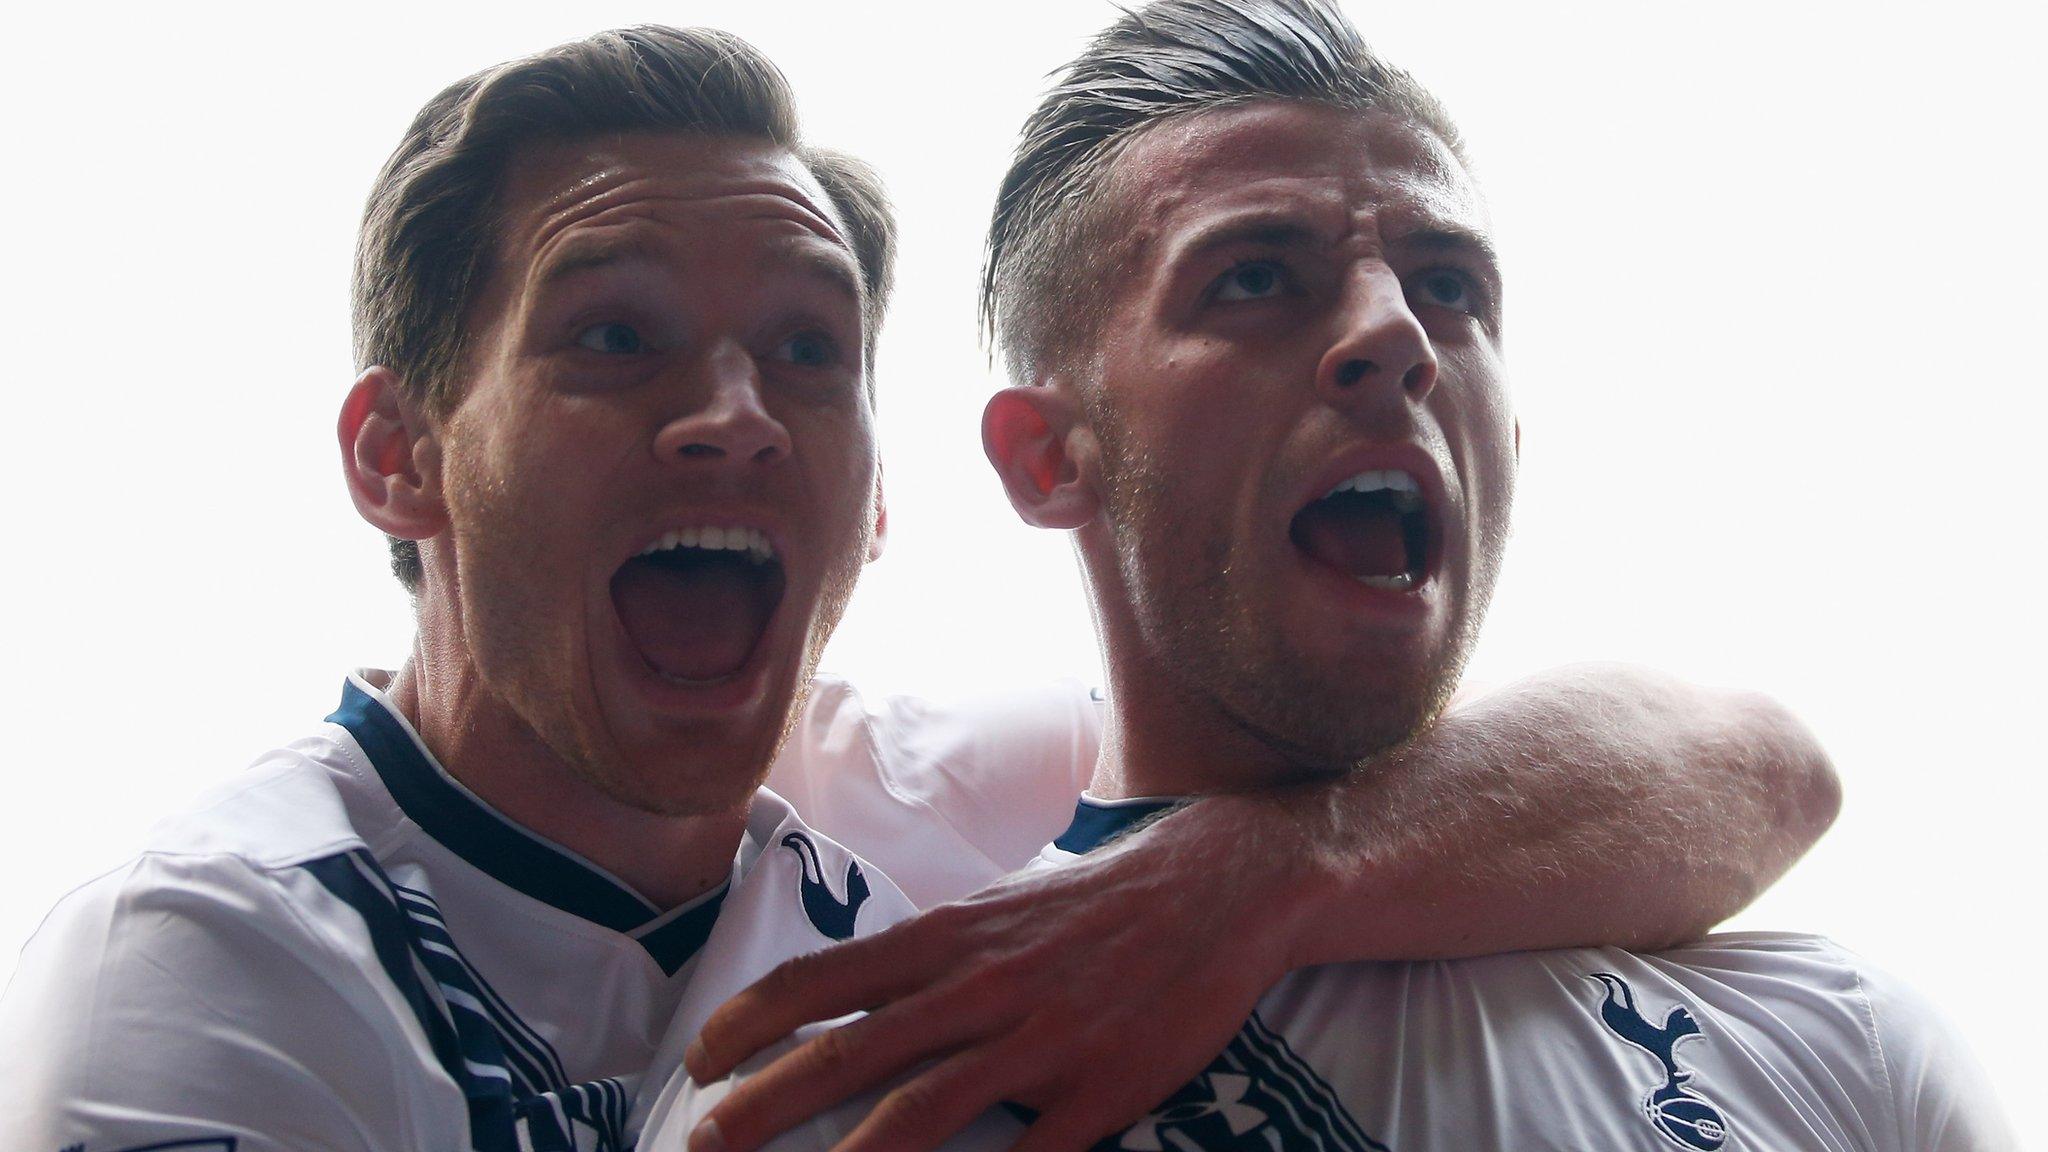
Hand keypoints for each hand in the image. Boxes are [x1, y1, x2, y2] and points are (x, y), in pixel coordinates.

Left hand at [683, 804, 1300, 1151]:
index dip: (751, 1022)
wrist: (1217, 890)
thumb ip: (930, 958)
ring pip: (922, 1114)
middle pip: (851, 1056)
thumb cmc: (1096, 904)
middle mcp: (980, 988)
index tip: (700, 1061)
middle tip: (702, 1146)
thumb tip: (857, 999)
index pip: (824, 979)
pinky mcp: (1101, 1091)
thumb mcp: (998, 910)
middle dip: (764, 1106)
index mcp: (949, 938)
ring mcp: (1040, 1042)